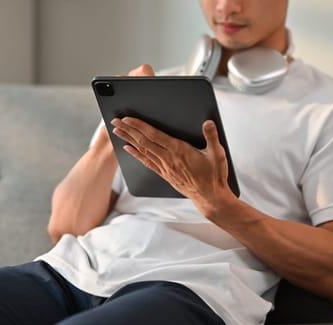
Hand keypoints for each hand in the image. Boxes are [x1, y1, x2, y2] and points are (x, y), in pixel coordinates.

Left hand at [111, 116, 232, 214]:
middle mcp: (169, 159)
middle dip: (128, 130)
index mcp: (180, 150)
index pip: (154, 135)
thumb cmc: (214, 176)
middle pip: (143, 141)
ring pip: (142, 150)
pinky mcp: (165, 174)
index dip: (139, 126)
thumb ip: (212, 136)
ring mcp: (165, 167)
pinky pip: (147, 162)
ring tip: (117, 131)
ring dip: (129, 139)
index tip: (128, 119)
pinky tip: (128, 148)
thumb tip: (208, 122)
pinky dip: (136, 154)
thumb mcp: (217, 154)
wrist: (210, 197)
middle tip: (115, 121)